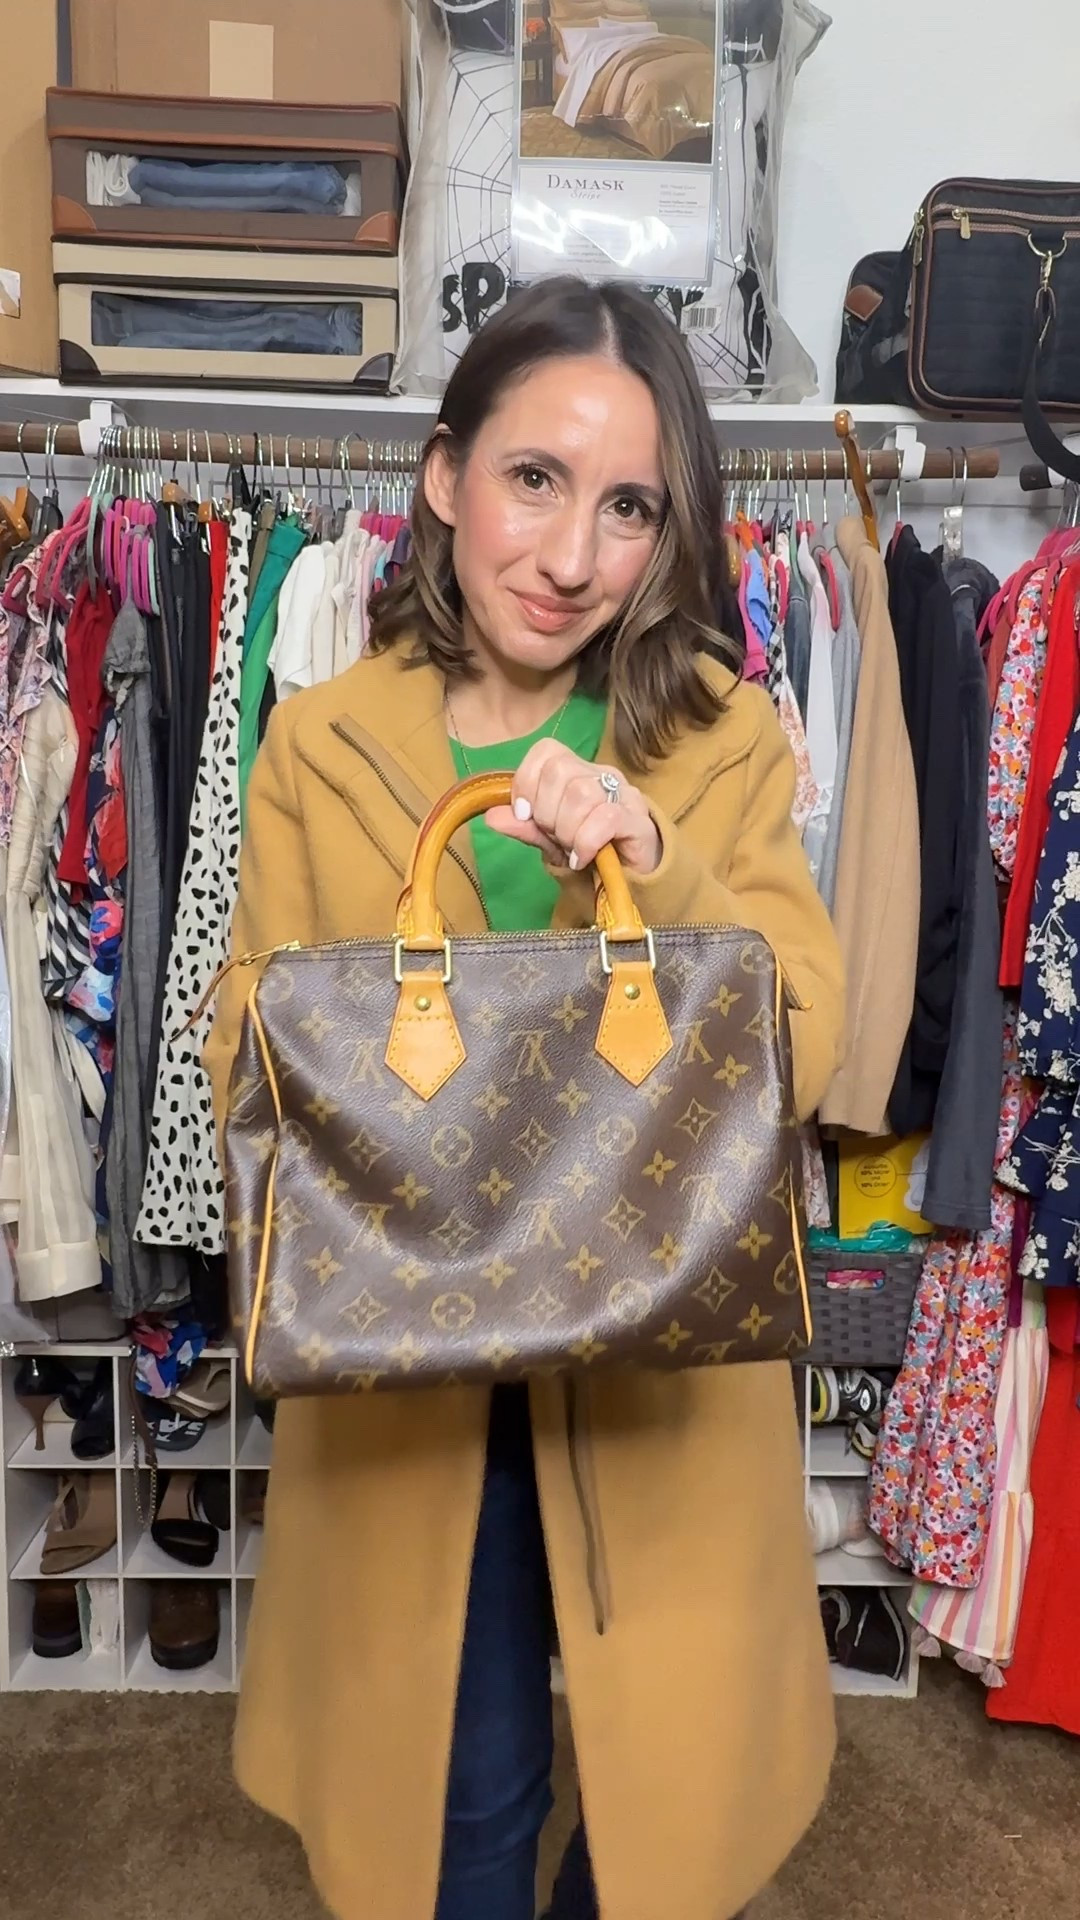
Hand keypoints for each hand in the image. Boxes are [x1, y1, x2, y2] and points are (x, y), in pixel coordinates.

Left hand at [486, 738, 661, 876]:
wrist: (633, 880)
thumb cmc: (591, 852)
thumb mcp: (550, 840)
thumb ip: (524, 826)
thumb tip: (491, 815)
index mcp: (578, 771)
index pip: (547, 751)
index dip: (527, 780)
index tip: (524, 813)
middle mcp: (601, 775)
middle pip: (560, 771)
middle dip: (546, 811)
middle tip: (555, 836)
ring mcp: (623, 794)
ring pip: (580, 794)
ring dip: (566, 830)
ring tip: (571, 848)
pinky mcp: (637, 819)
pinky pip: (604, 818)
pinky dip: (585, 842)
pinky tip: (583, 857)